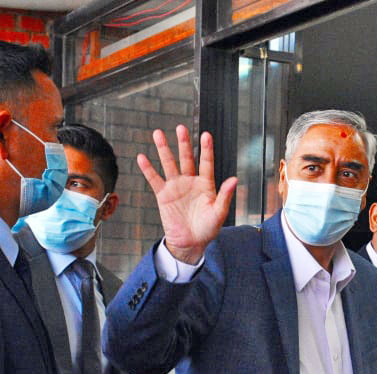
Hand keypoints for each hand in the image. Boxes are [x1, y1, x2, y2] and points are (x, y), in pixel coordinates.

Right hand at [137, 125, 237, 263]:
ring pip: (169, 164)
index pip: (206, 163)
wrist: (190, 243)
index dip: (206, 149)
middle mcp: (190, 182)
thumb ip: (225, 196)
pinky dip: (148, 169)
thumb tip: (234, 179)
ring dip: (163, 149)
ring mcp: (176, 187)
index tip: (206, 135)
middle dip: (183, 143)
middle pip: (186, 158)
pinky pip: (154, 179)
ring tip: (157, 133)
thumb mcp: (219, 213)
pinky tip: (142, 157)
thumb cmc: (208, 229)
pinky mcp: (163, 195)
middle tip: (180, 127)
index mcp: (206, 184)